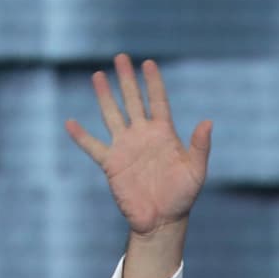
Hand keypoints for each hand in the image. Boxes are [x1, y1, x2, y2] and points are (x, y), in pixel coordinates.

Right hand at [65, 54, 212, 238]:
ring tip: (98, 75)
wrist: (162, 220)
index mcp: (164, 134)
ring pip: (112, 115)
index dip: (153, 82)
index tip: (149, 63)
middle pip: (133, 101)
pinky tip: (70, 123)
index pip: (158, 101)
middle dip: (127, 79)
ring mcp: (126, 147)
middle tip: (121, 57)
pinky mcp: (112, 164)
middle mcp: (143, 135)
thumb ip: (200, 146)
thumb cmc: (182, 196)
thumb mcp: (196, 171)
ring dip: (105, 96)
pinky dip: (81, 136)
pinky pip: (93, 147)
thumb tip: (208, 122)